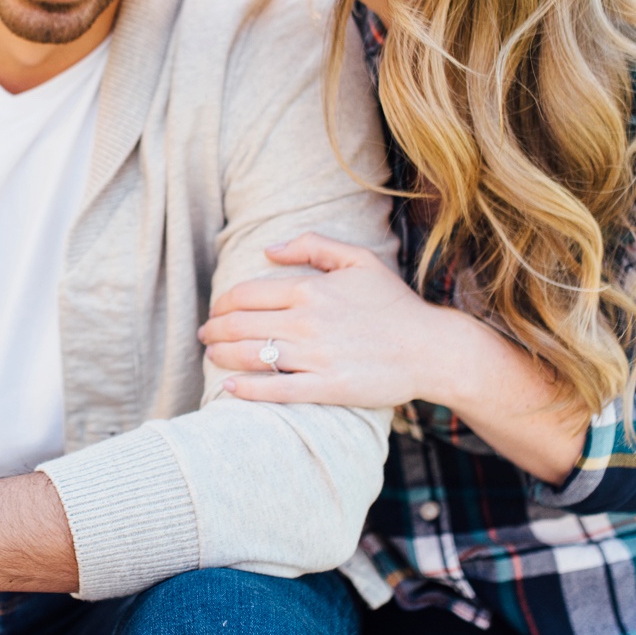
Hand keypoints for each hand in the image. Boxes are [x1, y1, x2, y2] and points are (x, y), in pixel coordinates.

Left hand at [199, 233, 447, 408]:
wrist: (431, 349)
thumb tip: (270, 249)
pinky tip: (229, 387)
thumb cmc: (394, 304)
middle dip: (214, 329)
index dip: (223, 303)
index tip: (215, 310)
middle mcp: (308, 321)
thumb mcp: (358, 260)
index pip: (247, 294)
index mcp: (311, 288)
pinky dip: (247, 388)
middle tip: (204, 335)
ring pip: (251, 355)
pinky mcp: (327, 387)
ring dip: (221, 355)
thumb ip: (313, 245)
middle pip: (241, 324)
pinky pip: (276, 389)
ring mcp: (316, 356)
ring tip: (211, 356)